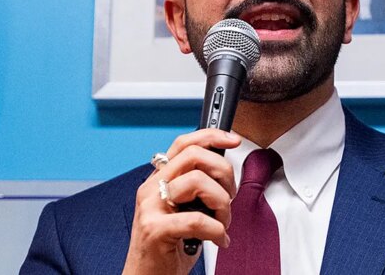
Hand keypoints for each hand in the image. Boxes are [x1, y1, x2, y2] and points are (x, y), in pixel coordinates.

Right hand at [122, 129, 240, 274]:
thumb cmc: (168, 248)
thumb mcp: (183, 210)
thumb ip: (196, 189)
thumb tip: (224, 172)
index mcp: (159, 180)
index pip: (184, 144)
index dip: (211, 135)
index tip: (234, 140)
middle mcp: (151, 189)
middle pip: (194, 156)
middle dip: (223, 172)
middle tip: (229, 196)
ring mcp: (150, 208)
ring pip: (197, 182)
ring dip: (222, 204)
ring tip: (222, 222)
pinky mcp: (154, 230)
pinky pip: (197, 220)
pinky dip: (216, 229)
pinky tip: (219, 239)